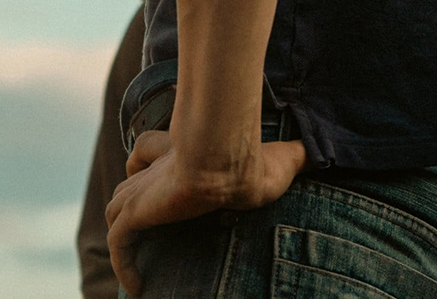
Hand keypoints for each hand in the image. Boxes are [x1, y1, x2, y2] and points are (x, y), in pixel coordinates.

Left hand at [105, 133, 306, 296]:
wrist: (228, 161)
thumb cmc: (254, 160)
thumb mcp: (281, 160)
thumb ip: (295, 157)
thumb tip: (319, 156)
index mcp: (181, 153)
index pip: (146, 152)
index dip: (145, 166)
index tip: (156, 194)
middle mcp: (156, 169)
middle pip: (127, 185)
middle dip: (131, 208)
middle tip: (145, 238)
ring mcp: (142, 190)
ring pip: (116, 211)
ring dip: (124, 237)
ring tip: (138, 266)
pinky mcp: (136, 211)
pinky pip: (117, 243)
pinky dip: (122, 265)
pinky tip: (137, 286)